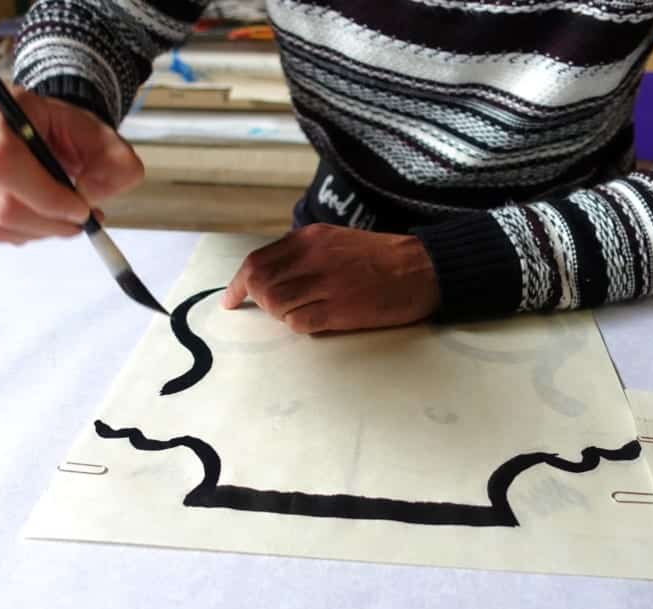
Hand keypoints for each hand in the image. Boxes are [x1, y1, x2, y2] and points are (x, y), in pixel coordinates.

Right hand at [0, 89, 143, 244]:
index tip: (81, 210)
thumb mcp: (106, 141)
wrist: (46, 128)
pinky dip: (24, 231)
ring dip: (42, 231)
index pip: (4, 161)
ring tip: (67, 218)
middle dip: (52, 222)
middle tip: (83, 220)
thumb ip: (116, 166)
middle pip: (2, 202)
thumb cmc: (72, 132)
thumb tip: (91, 195)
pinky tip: (42, 215)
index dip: (45, 196)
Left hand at [222, 224, 441, 332]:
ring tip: (300, 313)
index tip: (231, 299)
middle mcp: (312, 258)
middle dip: (258, 301)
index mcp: (309, 239)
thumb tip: (272, 276)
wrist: (421, 268)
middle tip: (269, 310)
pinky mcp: (340, 310)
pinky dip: (299, 326)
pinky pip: (300, 324)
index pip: (257, 261)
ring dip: (279, 315)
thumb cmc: (381, 257)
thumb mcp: (336, 241)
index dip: (238, 284)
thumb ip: (303, 254)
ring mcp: (326, 284)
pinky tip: (316, 322)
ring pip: (276, 305)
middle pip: (261, 284)